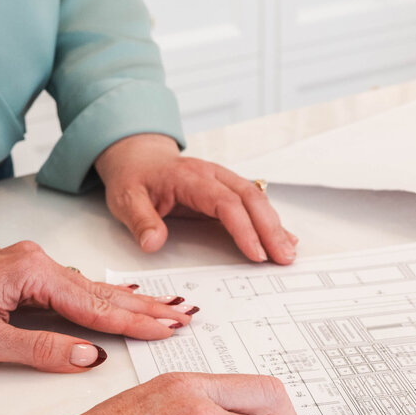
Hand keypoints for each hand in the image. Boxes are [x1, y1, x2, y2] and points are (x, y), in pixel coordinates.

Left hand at [0, 240, 195, 370]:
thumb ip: (40, 348)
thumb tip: (88, 356)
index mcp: (31, 273)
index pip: (93, 306)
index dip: (134, 323)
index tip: (167, 330)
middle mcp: (36, 263)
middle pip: (102, 292)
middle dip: (145, 308)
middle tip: (184, 317)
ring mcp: (33, 266)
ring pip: (92, 290)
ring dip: (130, 303)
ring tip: (167, 311)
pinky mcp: (27, 275)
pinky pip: (77, 288)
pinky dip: (105, 300)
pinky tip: (123, 303)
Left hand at [95, 134, 297, 264]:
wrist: (138, 157)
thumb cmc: (134, 178)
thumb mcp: (126, 199)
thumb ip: (140, 220)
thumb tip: (153, 243)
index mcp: (191, 177)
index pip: (225, 202)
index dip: (244, 228)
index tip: (256, 254)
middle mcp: (212, 175)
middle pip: (250, 199)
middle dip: (270, 229)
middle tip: (283, 257)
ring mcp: (222, 180)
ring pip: (257, 199)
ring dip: (275, 226)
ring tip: (288, 252)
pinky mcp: (226, 189)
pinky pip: (253, 202)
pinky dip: (270, 221)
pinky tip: (284, 238)